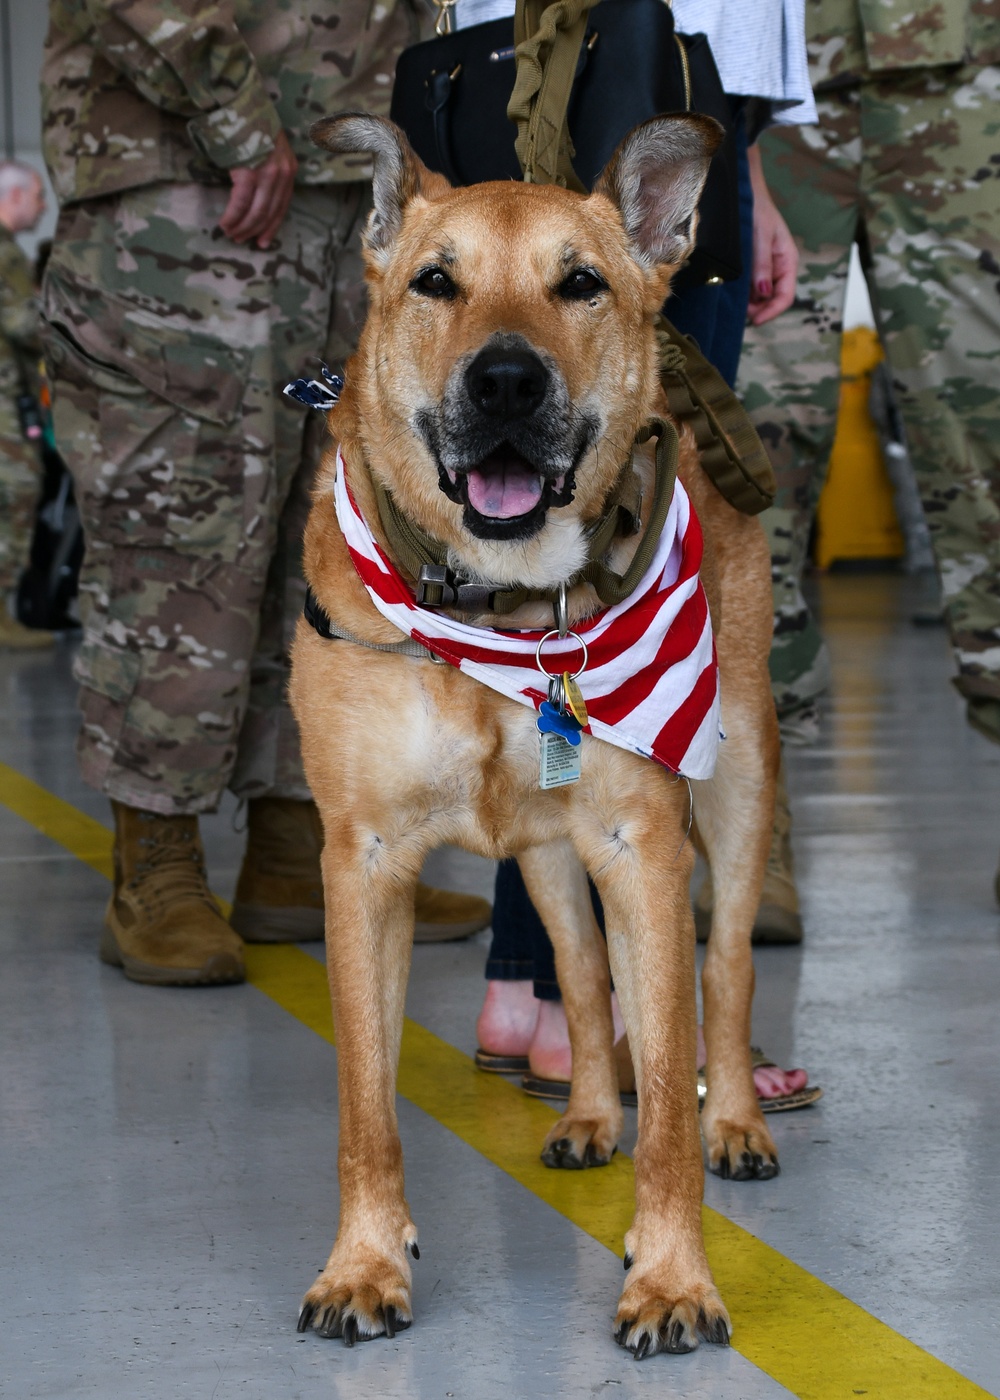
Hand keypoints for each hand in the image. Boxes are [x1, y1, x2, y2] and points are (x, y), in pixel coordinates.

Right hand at [219, 130, 297, 249]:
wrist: (239, 102)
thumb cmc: (250, 125)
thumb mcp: (269, 148)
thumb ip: (269, 170)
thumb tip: (256, 195)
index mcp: (289, 169)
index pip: (282, 205)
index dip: (271, 226)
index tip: (263, 241)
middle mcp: (282, 174)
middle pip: (270, 212)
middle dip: (254, 229)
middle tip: (240, 240)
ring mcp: (267, 174)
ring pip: (256, 211)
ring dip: (242, 226)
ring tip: (231, 233)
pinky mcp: (249, 172)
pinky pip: (240, 203)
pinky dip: (232, 216)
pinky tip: (225, 223)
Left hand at [746, 144, 797, 325]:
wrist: (744, 190)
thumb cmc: (756, 209)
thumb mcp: (760, 236)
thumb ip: (761, 265)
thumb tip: (763, 294)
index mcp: (787, 261)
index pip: (785, 296)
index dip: (771, 312)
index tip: (754, 321)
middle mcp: (778, 268)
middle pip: (771, 300)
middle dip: (756, 309)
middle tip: (737, 311)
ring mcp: (765, 268)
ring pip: (759, 296)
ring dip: (747, 302)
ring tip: (730, 299)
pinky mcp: (753, 266)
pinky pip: (749, 286)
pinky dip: (741, 293)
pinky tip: (729, 290)